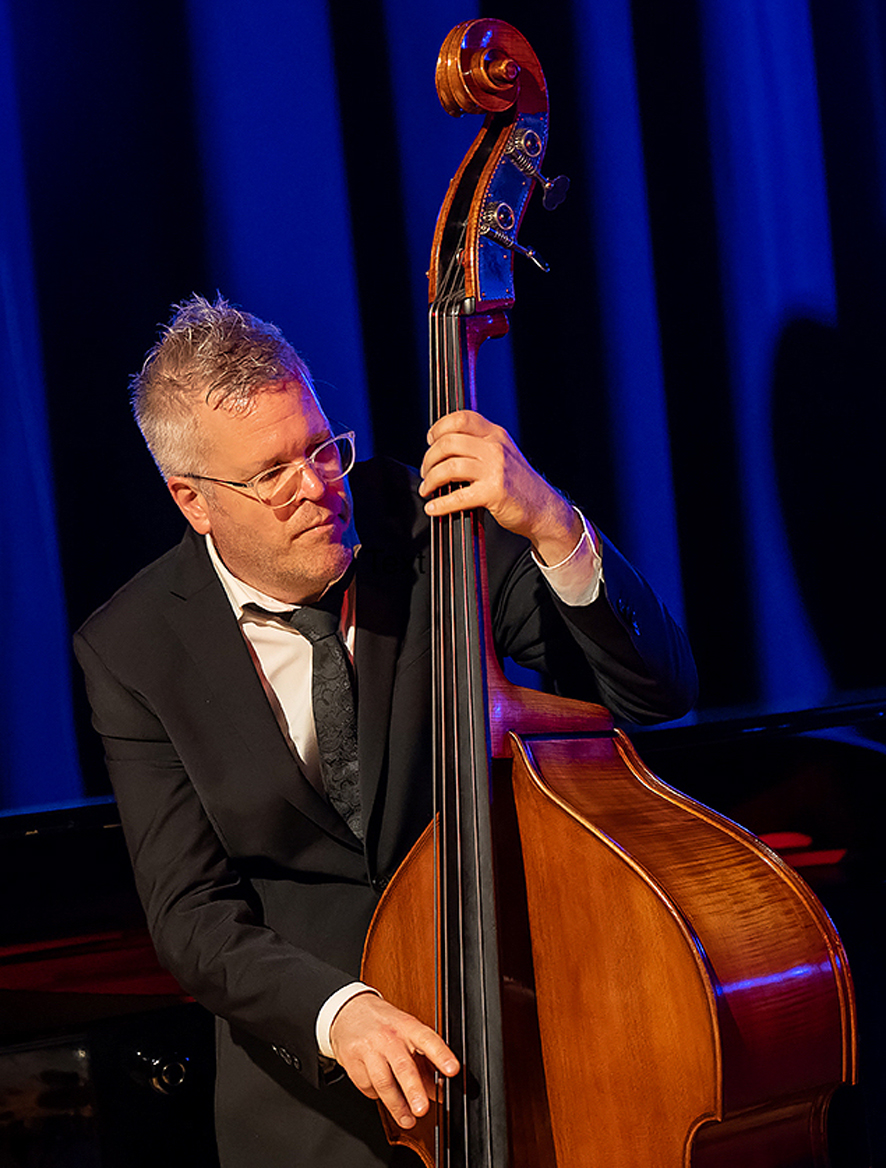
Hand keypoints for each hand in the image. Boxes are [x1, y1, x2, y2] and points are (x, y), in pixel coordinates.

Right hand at [329, 993, 459, 1128]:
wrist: (350, 1011)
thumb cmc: (386, 1025)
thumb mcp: (409, 1035)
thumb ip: (427, 1061)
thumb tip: (443, 1090)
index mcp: (408, 1027)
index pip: (427, 1040)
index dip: (441, 1055)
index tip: (452, 1070)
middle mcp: (389, 1037)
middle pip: (403, 1065)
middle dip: (414, 1090)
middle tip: (422, 1110)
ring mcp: (369, 1049)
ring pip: (383, 1082)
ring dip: (397, 1106)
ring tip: (409, 1120)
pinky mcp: (352, 1062)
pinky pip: (367, 1087)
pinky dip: (378, 1096)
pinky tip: (383, 1094)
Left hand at [419, 410, 581, 565]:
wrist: (544, 508)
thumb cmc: (520, 485)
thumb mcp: (504, 455)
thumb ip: (480, 447)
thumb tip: (444, 450)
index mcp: (496, 435)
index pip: (461, 418)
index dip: (440, 427)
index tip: (431, 440)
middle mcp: (495, 448)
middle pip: (449, 442)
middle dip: (429, 458)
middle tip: (426, 472)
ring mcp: (496, 469)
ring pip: (450, 466)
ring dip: (431, 480)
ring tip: (428, 489)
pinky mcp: (494, 492)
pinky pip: (458, 496)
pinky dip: (441, 504)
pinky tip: (434, 508)